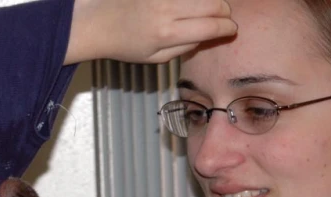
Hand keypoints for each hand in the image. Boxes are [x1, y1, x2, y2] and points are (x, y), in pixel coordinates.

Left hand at [65, 0, 236, 64]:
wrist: (99, 23)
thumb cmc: (125, 45)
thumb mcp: (155, 58)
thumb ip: (184, 48)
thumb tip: (208, 37)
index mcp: (166, 34)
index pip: (210, 28)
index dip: (227, 29)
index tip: (231, 30)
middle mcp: (167, 10)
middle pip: (213, 4)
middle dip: (225, 11)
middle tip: (223, 18)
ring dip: (213, 1)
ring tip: (211, 9)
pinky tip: (194, 5)